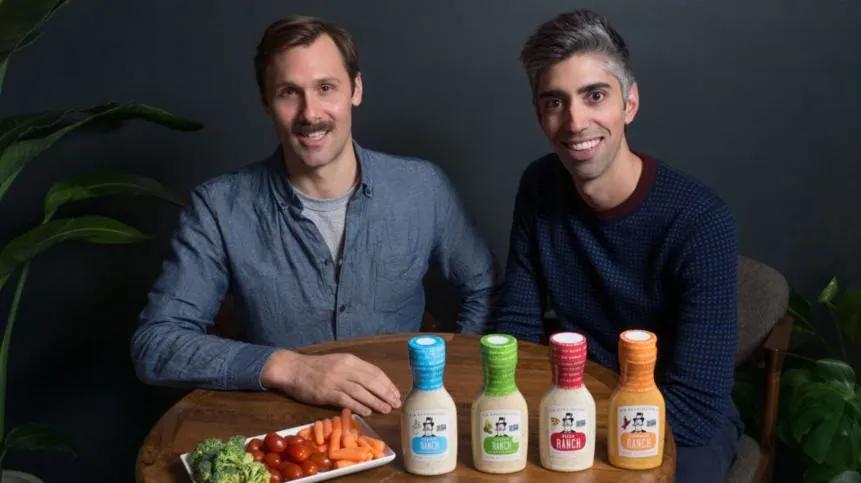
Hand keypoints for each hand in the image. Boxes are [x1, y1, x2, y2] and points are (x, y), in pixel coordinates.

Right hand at [261, 350, 401, 415]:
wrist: (292, 369)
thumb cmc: (316, 367)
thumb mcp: (338, 362)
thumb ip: (354, 370)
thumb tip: (374, 383)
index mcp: (350, 360)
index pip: (375, 372)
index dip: (387, 383)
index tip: (396, 393)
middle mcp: (345, 369)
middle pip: (371, 382)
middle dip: (386, 393)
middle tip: (396, 403)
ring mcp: (335, 380)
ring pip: (361, 392)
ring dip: (376, 402)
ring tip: (386, 409)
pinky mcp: (326, 392)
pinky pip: (346, 400)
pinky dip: (358, 407)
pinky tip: (367, 412)